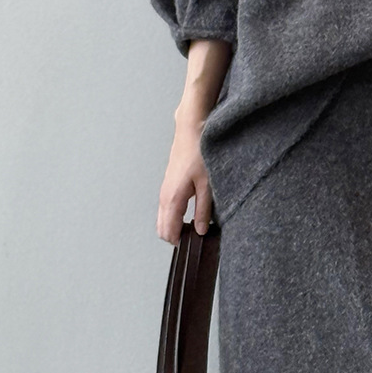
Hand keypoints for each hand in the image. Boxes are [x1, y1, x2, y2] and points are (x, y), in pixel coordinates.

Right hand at [156, 38, 230, 243]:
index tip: (194, 247)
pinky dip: (176, 213)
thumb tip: (199, 230)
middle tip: (196, 239)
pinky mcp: (170, 181)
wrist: (192, 126)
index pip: (167, 232)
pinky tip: (192, 211)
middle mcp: (164, 195)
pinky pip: (167, 205)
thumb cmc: (201, 151)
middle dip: (176, 236)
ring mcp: (165, 188)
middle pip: (162, 227)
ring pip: (164, 216)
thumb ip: (203, 211)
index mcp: (171, 199)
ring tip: (196, 226)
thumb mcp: (209, 185)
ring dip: (176, 224)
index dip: (179, 243)